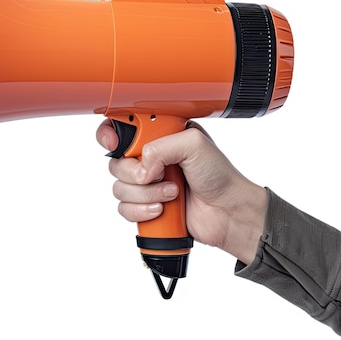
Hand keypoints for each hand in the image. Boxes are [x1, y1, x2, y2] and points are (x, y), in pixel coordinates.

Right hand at [96, 119, 267, 263]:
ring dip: (146, 194)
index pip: (122, 127)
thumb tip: (141, 166)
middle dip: (135, 173)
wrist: (229, 212)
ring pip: (119, 188)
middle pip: (116, 162)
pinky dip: (142, 211)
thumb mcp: (195, 144)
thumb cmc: (220, 175)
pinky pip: (124, 209)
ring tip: (172, 193)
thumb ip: (161, 145)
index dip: (111, 134)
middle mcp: (150, 157)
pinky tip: (162, 208)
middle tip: (159, 174)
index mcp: (160, 134)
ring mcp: (147, 183)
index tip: (114, 143)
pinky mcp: (145, 205)